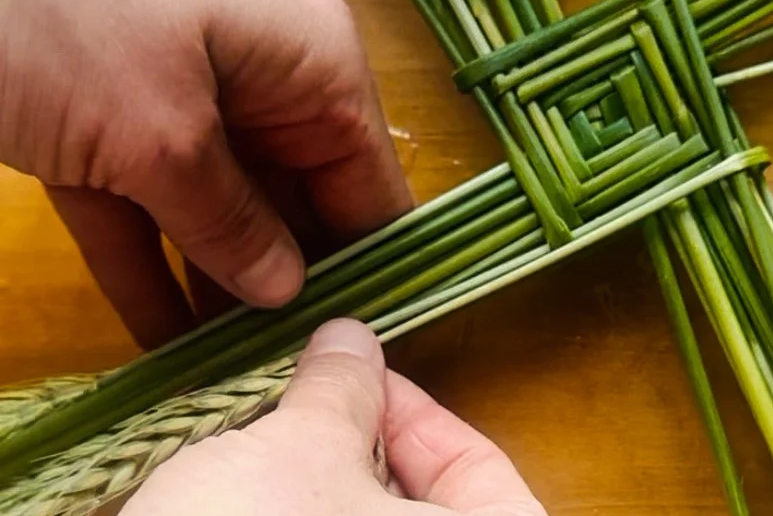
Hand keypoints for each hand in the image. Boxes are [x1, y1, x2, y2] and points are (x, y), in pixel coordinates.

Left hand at [0, 0, 411, 346]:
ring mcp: (181, 87)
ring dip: (214, 288)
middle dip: (286, 290)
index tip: (355, 357)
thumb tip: (289, 289)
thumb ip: (229, 220)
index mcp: (315, 62)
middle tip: (274, 387)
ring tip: (220, 385)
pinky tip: (154, 341)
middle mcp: (264, 74)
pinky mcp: (102, 107)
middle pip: (298, 201)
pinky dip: (145, 259)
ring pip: (218, 206)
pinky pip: (143, 197)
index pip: (371, 185)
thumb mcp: (157, 130)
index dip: (371, 271)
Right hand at [123, 320, 545, 515]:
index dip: (417, 412)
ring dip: (310, 491)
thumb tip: (351, 342)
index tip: (356, 376)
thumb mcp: (299, 453)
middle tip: (301, 404)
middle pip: (414, 509)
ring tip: (249, 445)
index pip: (476, 470)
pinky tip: (228, 496)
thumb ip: (340, 391)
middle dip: (356, 449)